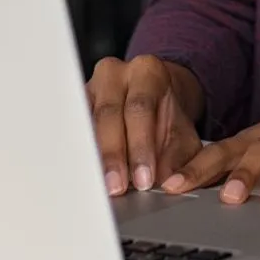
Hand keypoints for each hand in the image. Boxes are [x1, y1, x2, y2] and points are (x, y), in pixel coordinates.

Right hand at [86, 54, 203, 196]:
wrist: (158, 101)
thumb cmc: (169, 118)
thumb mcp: (184, 135)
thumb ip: (178, 157)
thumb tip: (168, 182)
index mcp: (147, 72)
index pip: (140, 107)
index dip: (140, 146)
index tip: (144, 178)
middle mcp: (116, 74)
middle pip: (109, 114)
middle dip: (114, 155)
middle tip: (118, 187)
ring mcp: (91, 87)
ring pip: (87, 123)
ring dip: (94, 158)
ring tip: (102, 187)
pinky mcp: (76, 104)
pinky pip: (76, 129)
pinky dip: (82, 154)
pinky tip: (87, 175)